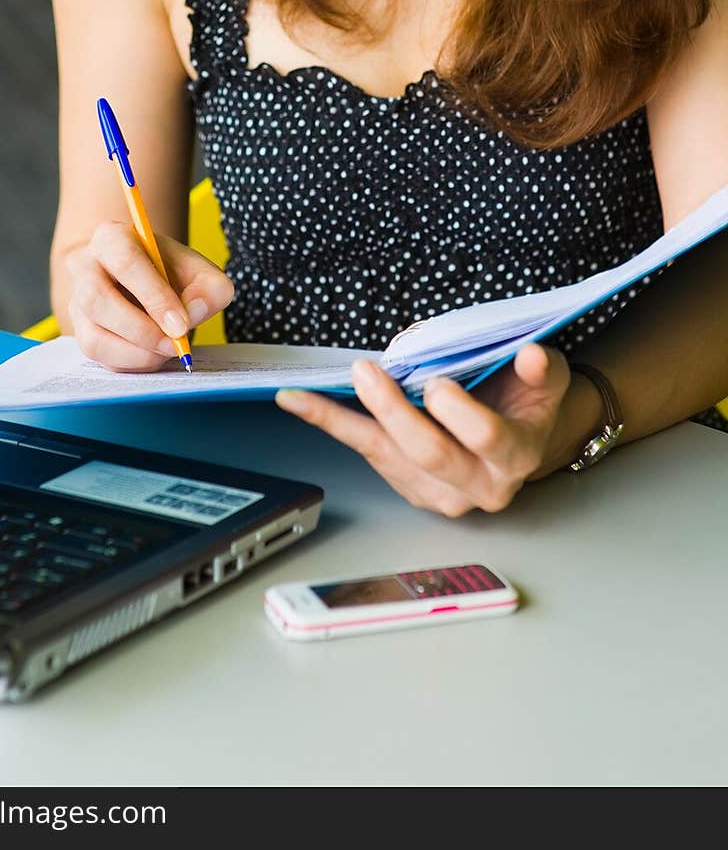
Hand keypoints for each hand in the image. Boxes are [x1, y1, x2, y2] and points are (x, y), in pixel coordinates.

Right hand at [66, 221, 233, 371]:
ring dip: (136, 353)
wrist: (144, 283)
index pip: (125, 262)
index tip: (181, 324)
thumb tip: (194, 312)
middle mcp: (84, 267)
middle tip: (175, 345)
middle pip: (98, 300)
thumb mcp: (200, 272)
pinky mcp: (80, 333)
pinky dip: (131, 364)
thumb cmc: (170, 273)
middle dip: (142, 330)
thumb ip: (209, 289)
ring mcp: (76, 303)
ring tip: (167, 351)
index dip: (154, 296)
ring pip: (94, 337)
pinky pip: (99, 358)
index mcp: (112, 238)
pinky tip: (153, 355)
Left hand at [275, 343, 570, 515]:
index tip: (435, 383)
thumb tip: (531, 355)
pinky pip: (369, 453)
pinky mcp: (411, 488)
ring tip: (301, 395)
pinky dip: (333, 425)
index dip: (458, 412)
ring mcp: (442, 494)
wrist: (523, 438)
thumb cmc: (529, 400)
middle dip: (393, 411)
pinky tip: (300, 404)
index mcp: (516, 456)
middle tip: (366, 373)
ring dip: (341, 421)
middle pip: (429, 452)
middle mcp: (480, 485)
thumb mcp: (548, 378)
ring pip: (387, 456)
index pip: (486, 437)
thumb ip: (543, 369)